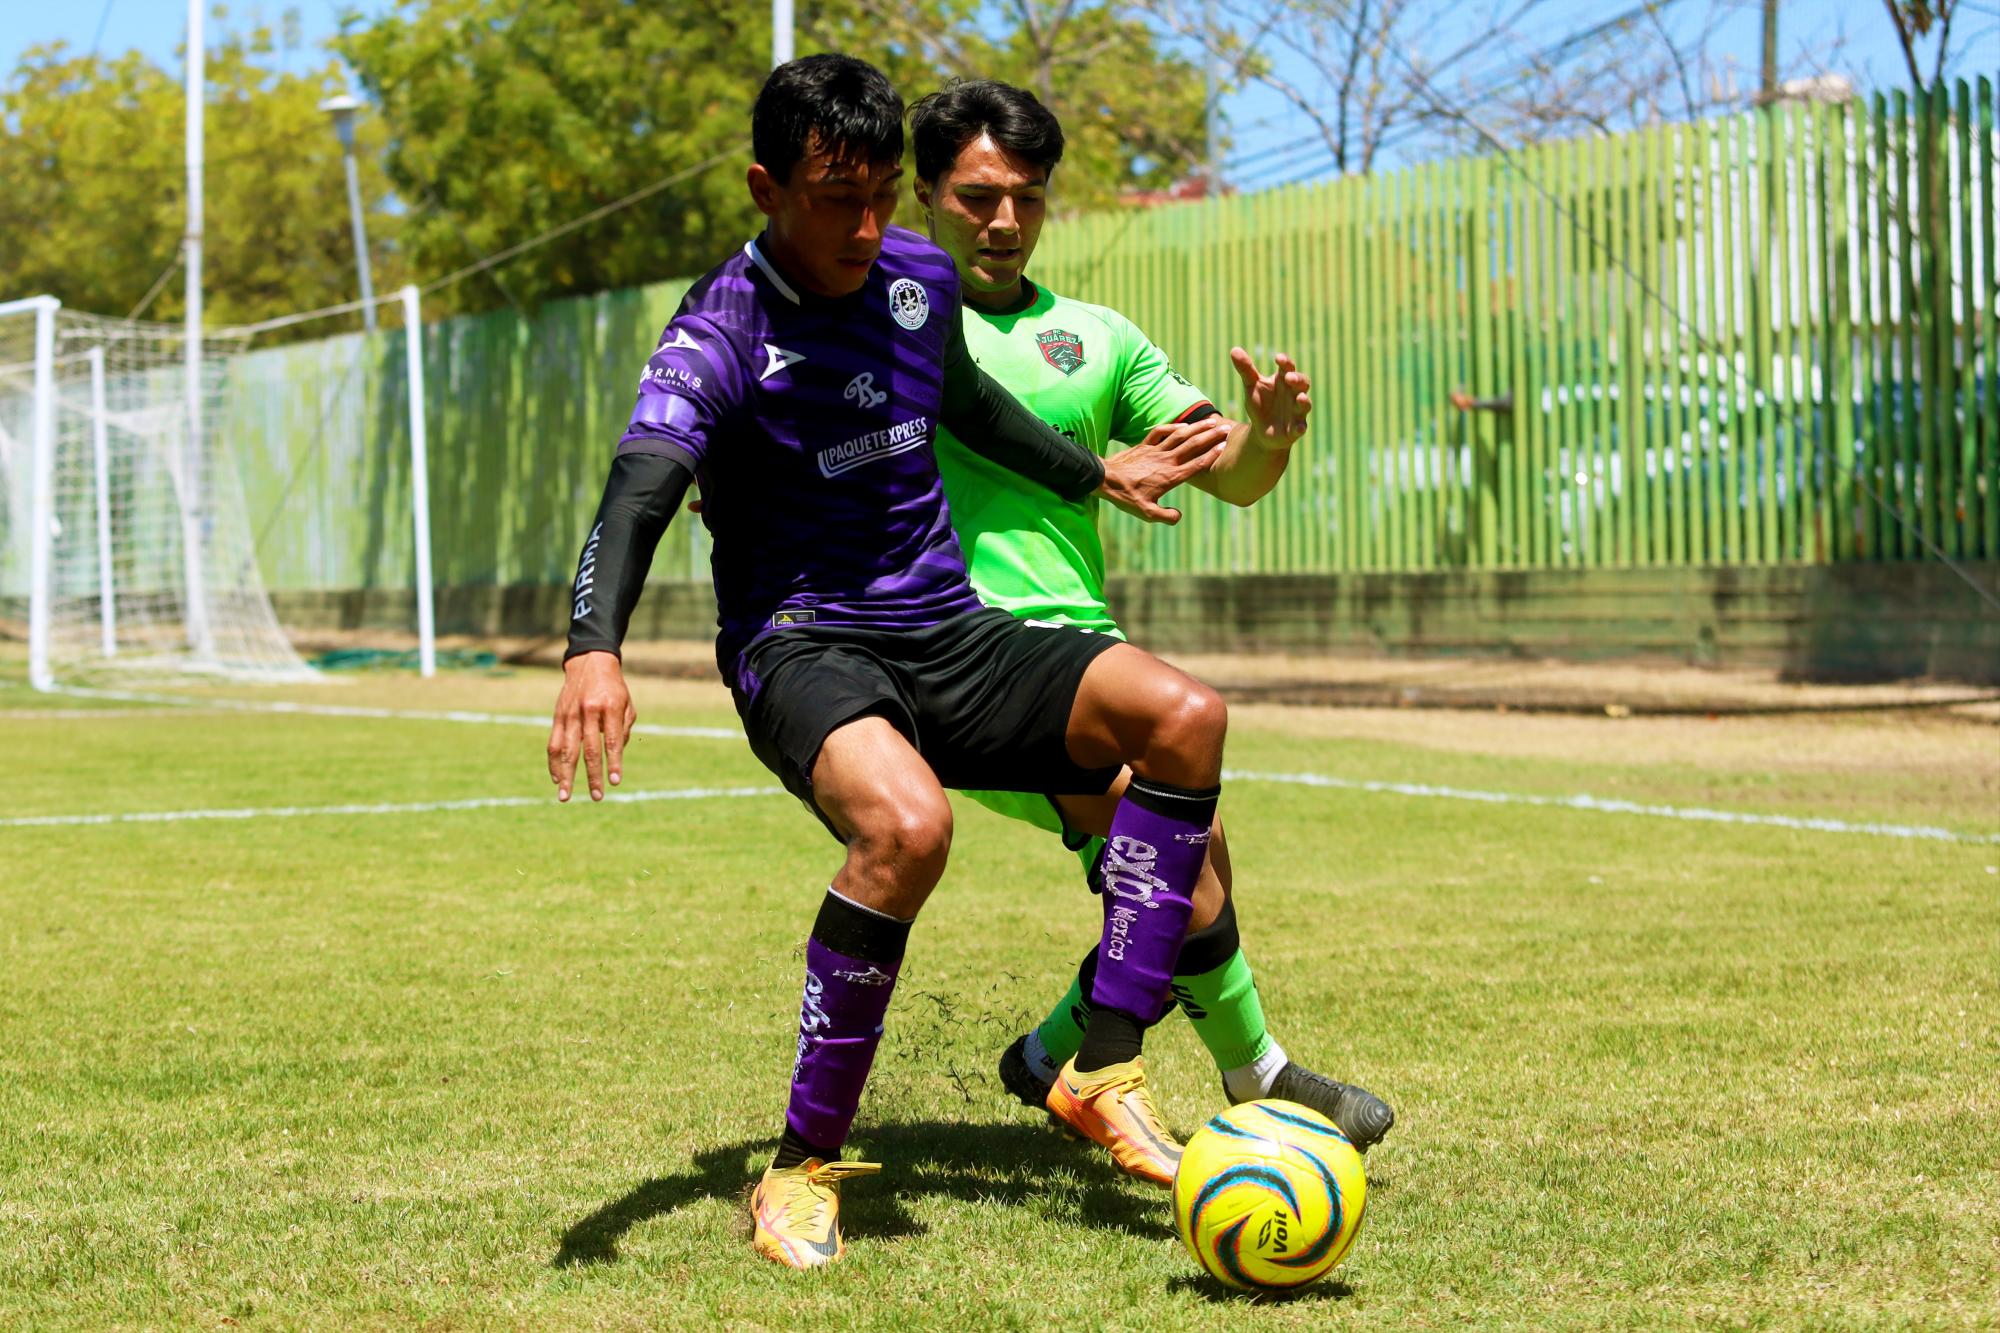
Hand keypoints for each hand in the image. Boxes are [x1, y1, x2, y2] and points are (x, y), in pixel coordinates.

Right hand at [547, 650, 635, 801]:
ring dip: (566, 776)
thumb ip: (623, 729)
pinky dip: (554, 763)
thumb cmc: (614, 687)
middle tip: (596, 797)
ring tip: (565, 796)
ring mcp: (570, 715)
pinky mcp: (558, 717)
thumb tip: (616, 756)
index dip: (614, 763)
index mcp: (609, 707)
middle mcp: (588, 711)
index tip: (615, 782)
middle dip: (592, 776)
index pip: (612, 741)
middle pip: (588, 750)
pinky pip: (554, 744)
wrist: (590, 662)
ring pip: (566, 750)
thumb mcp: (627, 704)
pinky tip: (557, 779)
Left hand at [1097, 417, 1229, 524]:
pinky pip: (1161, 432)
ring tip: (1212, 421)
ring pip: (1180, 435)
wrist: (1105, 479)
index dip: (1212, 455)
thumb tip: (1179, 516)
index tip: (1225, 447)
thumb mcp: (1146, 513)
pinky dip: (1173, 427)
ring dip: (1197, 427)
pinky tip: (1183, 425)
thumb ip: (1165, 516)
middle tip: (1227, 429)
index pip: (1196, 464)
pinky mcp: (1144, 445)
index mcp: (1170, 477)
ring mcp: (1155, 450)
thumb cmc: (1126, 497)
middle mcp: (1166, 461)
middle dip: (1211, 436)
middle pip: (1193, 445)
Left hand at [1230, 347, 1310, 444]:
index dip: (1285, 362)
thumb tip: (1234, 349)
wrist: (1262, 431)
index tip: (1278, 358)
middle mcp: (1294, 393)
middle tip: (1289, 377)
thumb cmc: (1260, 404)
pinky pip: (1301, 427)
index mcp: (1283, 380)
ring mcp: (1297, 411)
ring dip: (1304, 401)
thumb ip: (1246, 369)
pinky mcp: (1296, 428)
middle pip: (1302, 383)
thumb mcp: (1251, 386)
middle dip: (1298, 380)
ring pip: (1305, 404)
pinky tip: (1298, 428)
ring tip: (1300, 398)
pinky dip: (1300, 427)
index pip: (1288, 367)